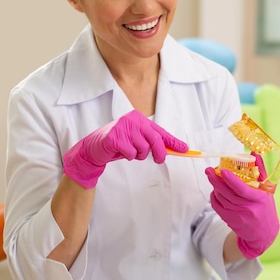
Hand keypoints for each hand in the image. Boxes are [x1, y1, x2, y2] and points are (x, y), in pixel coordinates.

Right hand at [63, 110, 187, 187]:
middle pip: (155, 139)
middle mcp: (132, 119)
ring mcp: (123, 127)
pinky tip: (120, 152)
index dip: (173, 141)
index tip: (185, 149)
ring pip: (143, 149)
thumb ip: (153, 142)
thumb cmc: (119, 143)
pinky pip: (131, 153)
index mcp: (139, 118)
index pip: (160, 131)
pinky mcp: (115, 137)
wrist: (94, 147)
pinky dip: (128, 157)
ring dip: (138, 155)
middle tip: (158, 160)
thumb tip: (174, 149)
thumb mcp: (137, 140)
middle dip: (160, 153)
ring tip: (129, 152)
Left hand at [205, 153, 278, 258]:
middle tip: (209, 170)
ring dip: (215, 187)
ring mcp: (239, 216)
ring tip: (212, 177)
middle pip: (228, 193)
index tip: (223, 170)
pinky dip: (214, 197)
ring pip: (222, 199)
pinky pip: (218, 207)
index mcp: (259, 199)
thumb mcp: (267, 190)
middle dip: (216, 180)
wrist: (264, 233)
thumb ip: (260, 171)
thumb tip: (254, 153)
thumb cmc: (266, 208)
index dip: (232, 180)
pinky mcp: (231, 221)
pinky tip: (214, 190)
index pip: (243, 189)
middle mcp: (248, 208)